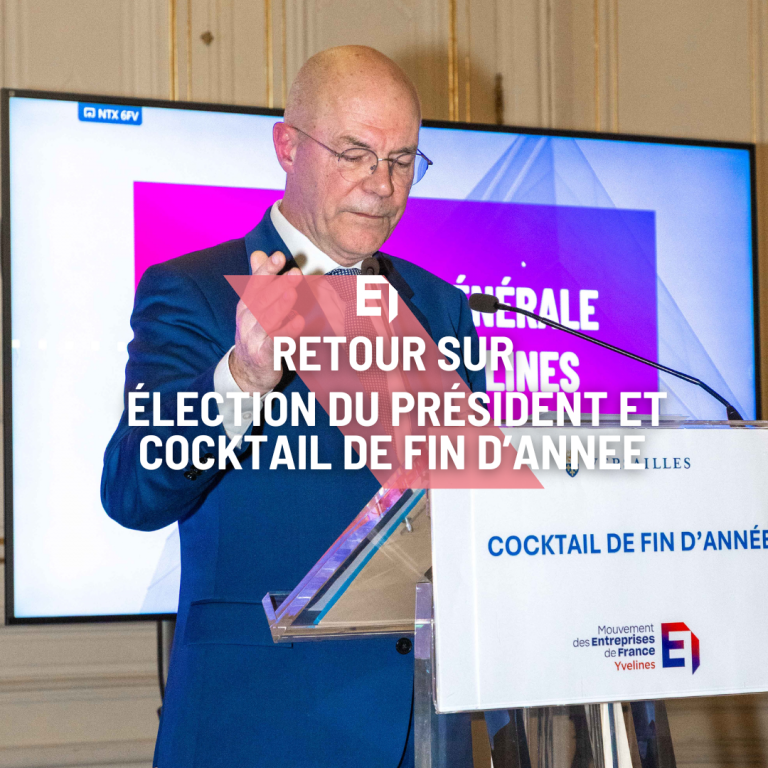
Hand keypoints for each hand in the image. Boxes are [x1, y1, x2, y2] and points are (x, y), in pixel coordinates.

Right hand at [229, 250, 303, 392]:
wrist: (247, 372)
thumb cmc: (256, 334)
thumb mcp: (254, 306)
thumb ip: (259, 280)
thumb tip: (258, 252)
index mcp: (246, 304)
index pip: (256, 283)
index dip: (267, 269)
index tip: (279, 256)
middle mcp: (247, 319)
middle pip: (262, 299)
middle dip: (278, 285)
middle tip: (295, 273)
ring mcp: (254, 338)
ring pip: (266, 320)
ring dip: (280, 307)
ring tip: (292, 294)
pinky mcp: (263, 355)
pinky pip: (275, 342)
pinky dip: (286, 332)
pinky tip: (298, 322)